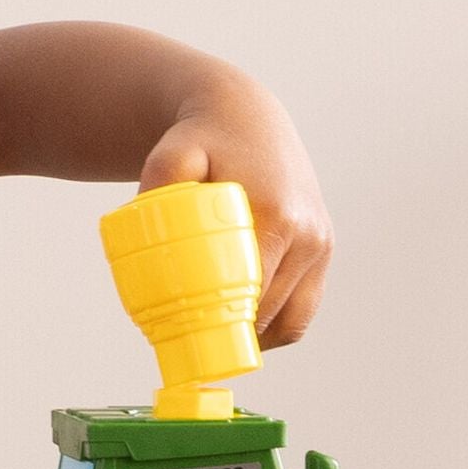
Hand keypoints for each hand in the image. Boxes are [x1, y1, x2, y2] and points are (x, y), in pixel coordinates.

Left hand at [138, 63, 333, 346]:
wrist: (246, 115)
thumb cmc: (201, 138)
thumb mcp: (171, 153)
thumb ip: (158, 183)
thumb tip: (143, 223)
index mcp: (276, 216)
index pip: (251, 294)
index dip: (222, 327)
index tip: (189, 345)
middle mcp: (308, 233)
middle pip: (269, 312)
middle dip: (232, 338)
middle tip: (189, 353)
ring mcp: (321, 243)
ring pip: (293, 318)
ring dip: (257, 338)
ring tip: (216, 347)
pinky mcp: (324, 247)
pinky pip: (304, 306)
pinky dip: (277, 325)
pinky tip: (244, 331)